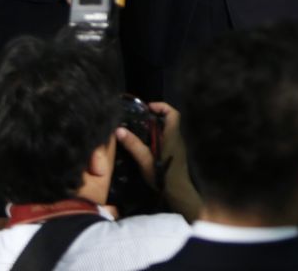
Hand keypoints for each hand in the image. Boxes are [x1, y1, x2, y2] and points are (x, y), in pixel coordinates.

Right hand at [115, 101, 201, 219]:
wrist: (178, 191)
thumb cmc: (163, 175)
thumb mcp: (145, 160)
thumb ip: (133, 145)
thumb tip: (119, 130)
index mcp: (172, 136)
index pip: (172, 113)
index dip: (161, 106)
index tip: (147, 107)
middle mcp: (176, 138)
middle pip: (169, 120)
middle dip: (155, 116)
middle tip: (138, 118)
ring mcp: (177, 145)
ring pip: (167, 129)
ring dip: (155, 127)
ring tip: (138, 129)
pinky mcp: (175, 152)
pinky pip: (167, 138)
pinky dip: (157, 136)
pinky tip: (144, 143)